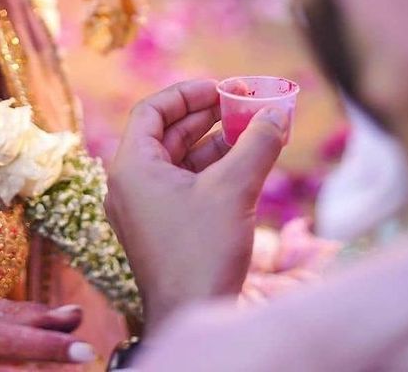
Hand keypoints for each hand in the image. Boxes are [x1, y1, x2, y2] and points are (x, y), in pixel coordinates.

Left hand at [105, 80, 286, 329]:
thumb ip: (256, 145)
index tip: (221, 89)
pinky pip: (184, 186)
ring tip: (254, 132)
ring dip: (216, 145)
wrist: (191, 317)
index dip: (187, 94)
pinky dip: (213, 172)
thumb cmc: (202, 252)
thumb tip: (276, 114)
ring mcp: (144, 209)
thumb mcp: (234, 190)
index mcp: (132, 167)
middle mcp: (130, 185)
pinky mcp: (161, 229)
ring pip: (179, 161)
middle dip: (208, 118)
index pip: (151, 110)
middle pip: (167, 134)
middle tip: (244, 106)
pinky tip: (246, 165)